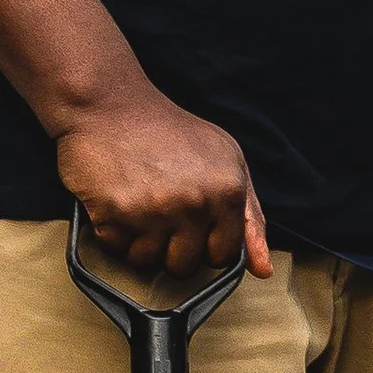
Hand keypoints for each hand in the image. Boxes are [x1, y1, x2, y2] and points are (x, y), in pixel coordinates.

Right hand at [57, 82, 272, 282]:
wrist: (110, 103)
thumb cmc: (169, 131)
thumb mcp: (225, 158)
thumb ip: (250, 216)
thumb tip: (262, 270)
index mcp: (227, 192)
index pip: (223, 255)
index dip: (204, 243)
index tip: (191, 221)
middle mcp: (195, 203)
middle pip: (184, 266)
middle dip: (169, 247)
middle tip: (158, 209)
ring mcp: (154, 210)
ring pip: (148, 261)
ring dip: (138, 241)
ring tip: (136, 203)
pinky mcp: (116, 213)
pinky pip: (116, 249)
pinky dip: (111, 232)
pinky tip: (115, 201)